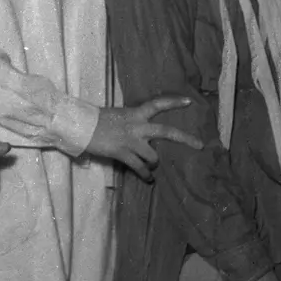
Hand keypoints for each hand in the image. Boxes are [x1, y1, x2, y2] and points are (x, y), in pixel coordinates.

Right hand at [86, 95, 203, 180]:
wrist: (80, 126)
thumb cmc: (94, 119)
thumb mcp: (116, 115)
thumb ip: (129, 121)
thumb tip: (138, 130)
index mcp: (134, 113)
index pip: (157, 104)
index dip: (173, 102)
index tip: (189, 102)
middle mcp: (136, 126)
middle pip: (166, 131)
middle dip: (185, 139)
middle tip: (200, 145)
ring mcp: (131, 141)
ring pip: (153, 156)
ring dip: (153, 163)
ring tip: (151, 167)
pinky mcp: (123, 153)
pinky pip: (140, 167)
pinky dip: (145, 174)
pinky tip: (148, 179)